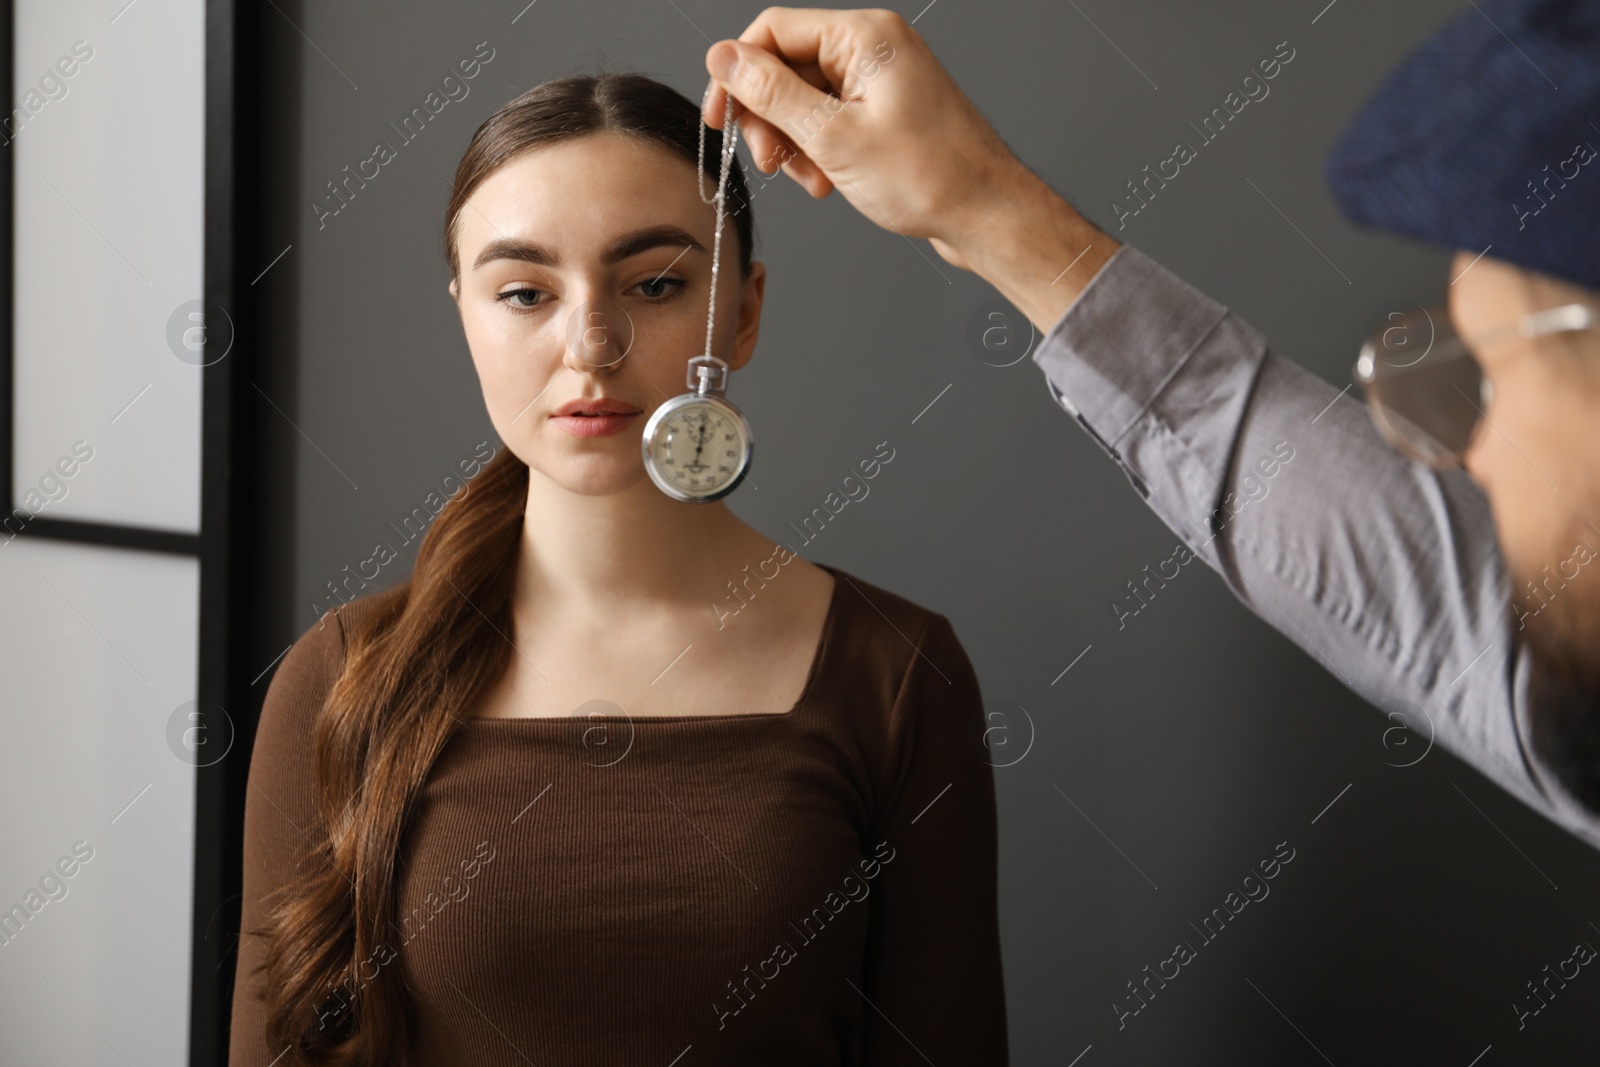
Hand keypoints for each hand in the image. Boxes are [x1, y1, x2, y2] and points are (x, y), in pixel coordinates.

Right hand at [703, 7, 1023, 269]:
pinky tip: (828, 181)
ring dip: (794, 141)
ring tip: (810, 179)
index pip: (773, 31)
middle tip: (770, 161)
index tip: (722, 118)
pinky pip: (831, 119)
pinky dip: (820, 150)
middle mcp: (873, 49)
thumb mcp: (834, 137)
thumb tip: (724, 58)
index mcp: (864, 38)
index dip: (737, 73)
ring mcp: (881, 80)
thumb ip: (773, 95)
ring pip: (806, 99)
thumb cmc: (931, 177)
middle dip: (770, 117)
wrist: (986, 215)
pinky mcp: (886, 110)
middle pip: (787, 66)